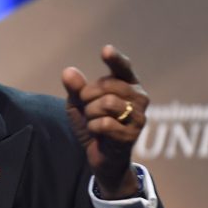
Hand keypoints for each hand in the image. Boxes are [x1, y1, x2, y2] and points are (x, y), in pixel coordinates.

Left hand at [61, 45, 148, 198]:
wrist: (102, 157)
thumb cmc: (93, 124)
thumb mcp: (78, 104)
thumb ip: (74, 87)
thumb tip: (68, 72)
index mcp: (127, 84)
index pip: (122, 67)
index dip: (115, 58)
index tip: (105, 50)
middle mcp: (139, 97)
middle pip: (106, 86)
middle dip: (88, 97)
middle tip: (89, 110)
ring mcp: (139, 115)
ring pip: (106, 103)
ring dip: (91, 114)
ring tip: (94, 121)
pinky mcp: (134, 133)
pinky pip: (105, 123)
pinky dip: (94, 128)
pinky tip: (99, 133)